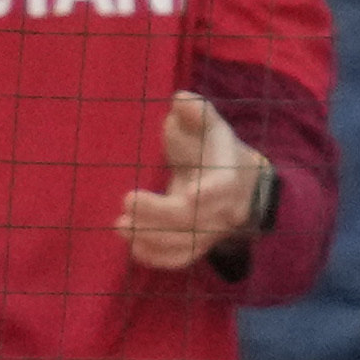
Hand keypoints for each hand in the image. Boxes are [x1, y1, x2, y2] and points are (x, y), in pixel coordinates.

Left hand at [118, 89, 265, 274]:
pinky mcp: (198, 245)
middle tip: (126, 200)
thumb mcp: (210, 124)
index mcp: (228, 178)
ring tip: (120, 226)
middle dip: (158, 214)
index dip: (202, 197)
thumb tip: (181, 100)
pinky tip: (131, 244)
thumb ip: (197, 112)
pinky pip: (178, 260)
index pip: (219, 191)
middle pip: (192, 222)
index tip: (185, 194)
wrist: (238, 182)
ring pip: (183, 247)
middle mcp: (223, 211)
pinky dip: (154, 257)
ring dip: (150, 239)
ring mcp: (211, 233)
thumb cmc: (214, 147)